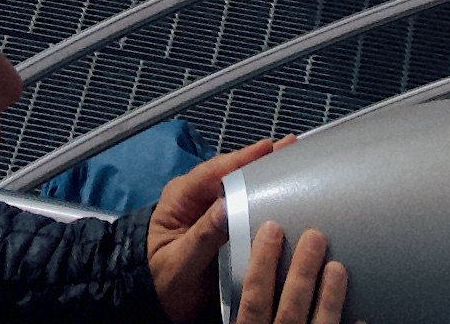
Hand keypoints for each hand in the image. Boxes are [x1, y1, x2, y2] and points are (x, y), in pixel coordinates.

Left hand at [147, 142, 285, 320]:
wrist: (158, 303)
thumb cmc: (162, 281)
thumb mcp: (180, 261)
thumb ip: (203, 235)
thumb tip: (228, 206)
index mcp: (182, 197)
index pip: (214, 172)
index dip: (242, 158)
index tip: (268, 147)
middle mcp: (197, 197)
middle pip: (231, 174)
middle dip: (260, 161)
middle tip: (290, 147)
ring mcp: (210, 211)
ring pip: (240, 189)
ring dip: (264, 177)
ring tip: (291, 162)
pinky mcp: (221, 227)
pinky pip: (243, 209)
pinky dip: (262, 200)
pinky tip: (282, 197)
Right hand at [239, 223, 346, 323]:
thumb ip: (246, 307)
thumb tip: (242, 273)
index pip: (254, 299)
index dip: (262, 263)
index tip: (271, 229)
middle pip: (290, 308)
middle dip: (302, 271)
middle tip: (314, 236)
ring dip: (329, 296)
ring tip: (337, 267)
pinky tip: (358, 314)